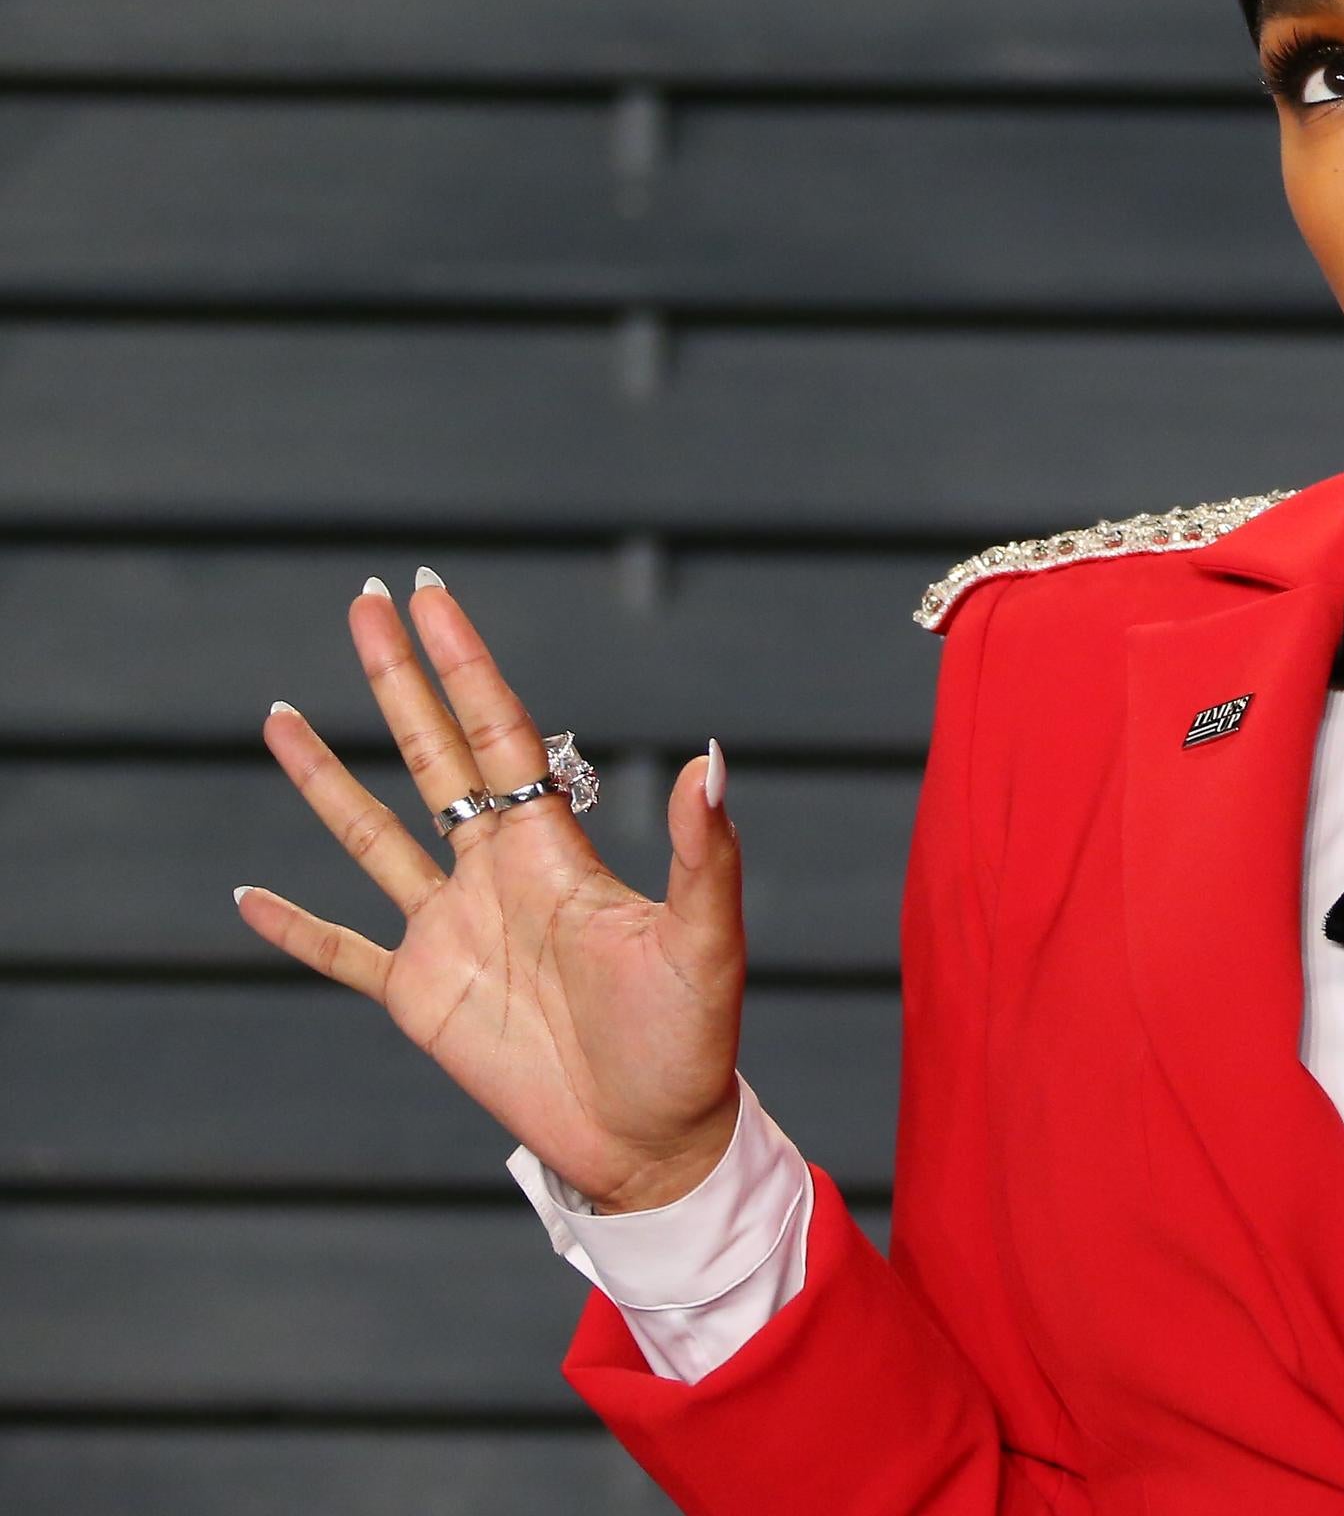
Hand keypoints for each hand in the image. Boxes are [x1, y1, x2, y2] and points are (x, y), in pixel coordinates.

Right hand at [238, 570, 746, 1212]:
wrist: (654, 1137)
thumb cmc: (690, 1040)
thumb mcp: (703, 941)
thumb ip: (702, 854)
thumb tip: (710, 760)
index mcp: (551, 850)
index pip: (497, 731)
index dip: (461, 662)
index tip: (427, 594)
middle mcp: (493, 874)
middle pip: (432, 755)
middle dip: (396, 678)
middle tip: (362, 601)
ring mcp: (451, 932)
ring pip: (374, 836)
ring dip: (326, 779)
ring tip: (279, 714)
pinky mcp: (421, 997)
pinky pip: (343, 954)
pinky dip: (296, 927)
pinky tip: (246, 895)